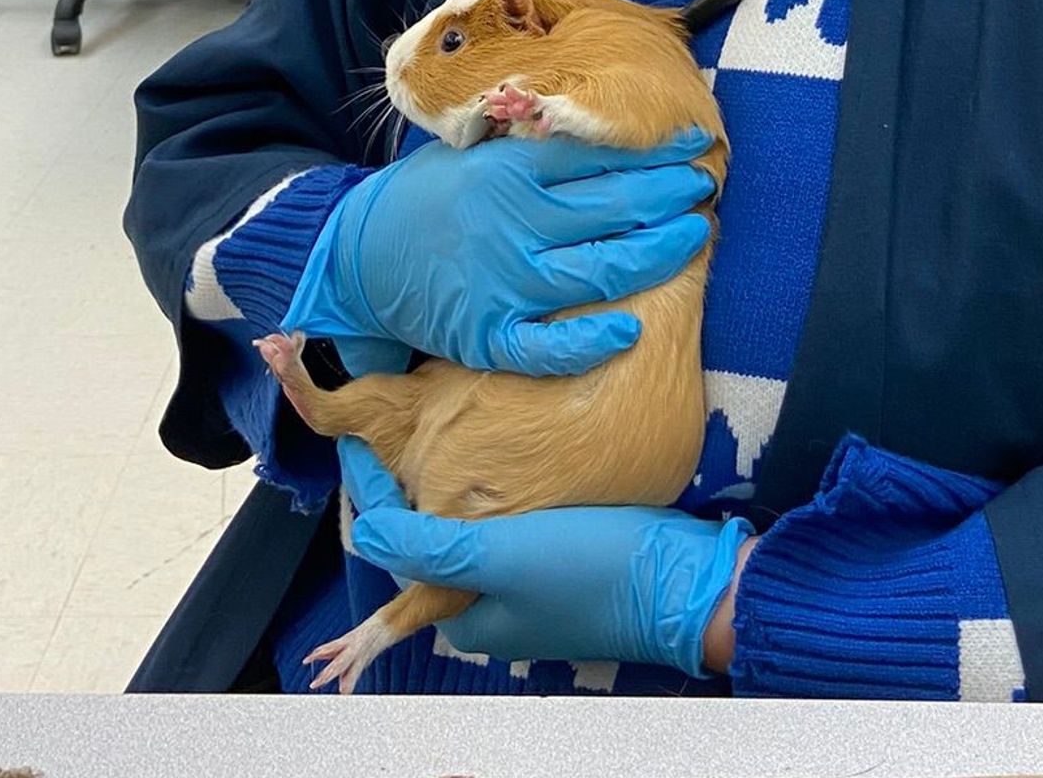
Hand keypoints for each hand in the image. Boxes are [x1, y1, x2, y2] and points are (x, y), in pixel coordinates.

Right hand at [283, 131, 714, 375]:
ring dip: (656, 253)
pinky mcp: (489, 334)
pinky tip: (633, 329)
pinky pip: (549, 346)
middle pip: (610, 207)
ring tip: (696, 234)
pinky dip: (591, 341)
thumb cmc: (426, 198)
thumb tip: (601, 126)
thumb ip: (530, 145)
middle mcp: (512, 223)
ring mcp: (502, 283)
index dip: (651, 148)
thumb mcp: (473, 153)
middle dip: (667, 193)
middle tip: (704, 183)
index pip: (594, 153)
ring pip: (598, 272)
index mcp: (507, 171)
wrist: (357, 258)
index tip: (692, 141)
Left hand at [337, 440, 747, 677]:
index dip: (373, 490)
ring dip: (446, 484)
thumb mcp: (502, 554)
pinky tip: (489, 452)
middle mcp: (486, 605)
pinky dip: (486, 488)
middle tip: (394, 427)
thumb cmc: (589, 568)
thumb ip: (429, 546)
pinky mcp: (554, 560)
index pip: (395, 546)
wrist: (681, 581)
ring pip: (464, 525)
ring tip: (430, 429)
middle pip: (427, 536)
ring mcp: (522, 584)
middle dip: (408, 486)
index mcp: (463, 615)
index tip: (360, 438)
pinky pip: (503, 519)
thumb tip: (365, 530)